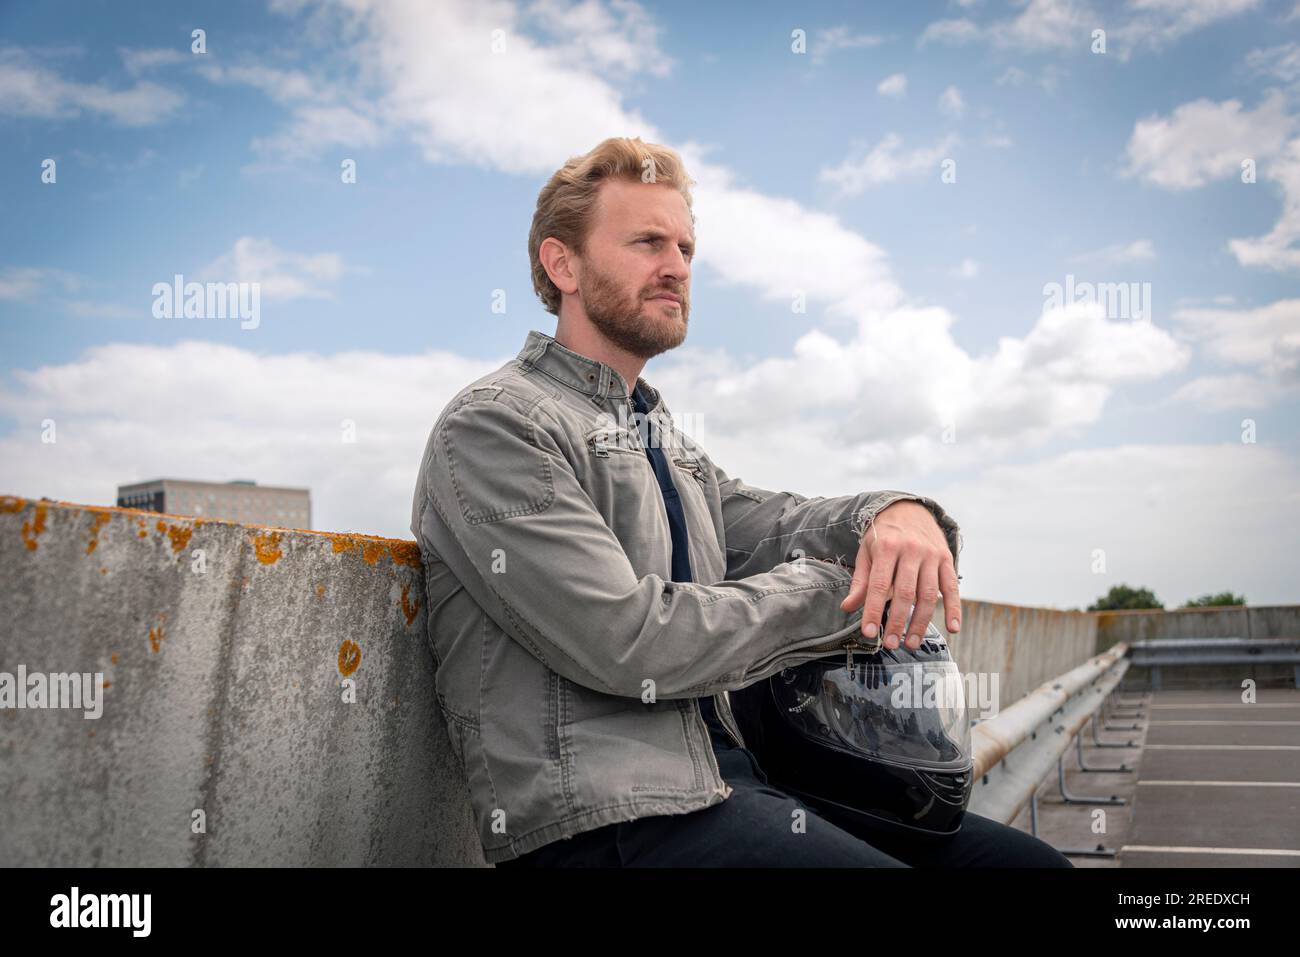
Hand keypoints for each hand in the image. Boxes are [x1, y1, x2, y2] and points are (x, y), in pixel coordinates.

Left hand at [839, 500, 960, 649]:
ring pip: (928, 594)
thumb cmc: (883, 535)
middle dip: (897, 622)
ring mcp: (931, 555)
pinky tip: (952, 629)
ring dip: (921, 622)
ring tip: (912, 642)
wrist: (909, 508)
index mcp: (886, 547)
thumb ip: (860, 581)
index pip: (878, 585)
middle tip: (891, 644)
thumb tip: (847, 607)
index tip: (869, 633)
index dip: (873, 611)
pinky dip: (954, 609)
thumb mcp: (866, 552)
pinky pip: (952, 587)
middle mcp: (910, 550)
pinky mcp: (947, 559)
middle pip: (905, 593)